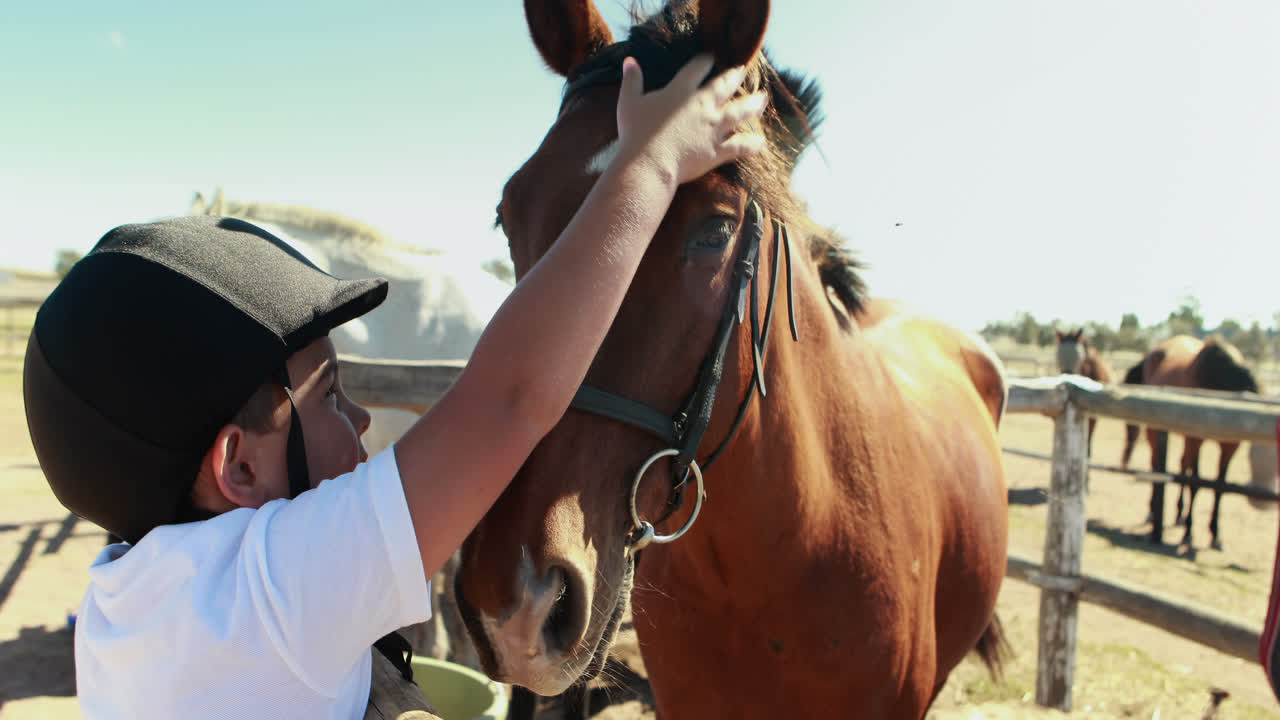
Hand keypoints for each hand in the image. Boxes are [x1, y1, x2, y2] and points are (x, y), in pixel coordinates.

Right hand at [615, 54, 767, 185]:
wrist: (648, 163)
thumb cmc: (635, 133)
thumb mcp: (628, 101)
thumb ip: (632, 80)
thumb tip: (629, 61)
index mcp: (680, 92)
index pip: (696, 70)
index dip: (704, 62)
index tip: (709, 58)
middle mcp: (701, 106)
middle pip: (723, 87)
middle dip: (733, 77)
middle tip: (741, 71)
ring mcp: (712, 129)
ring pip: (738, 113)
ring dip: (752, 105)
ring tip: (763, 99)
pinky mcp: (716, 151)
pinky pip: (739, 147)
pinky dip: (751, 145)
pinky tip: (761, 143)